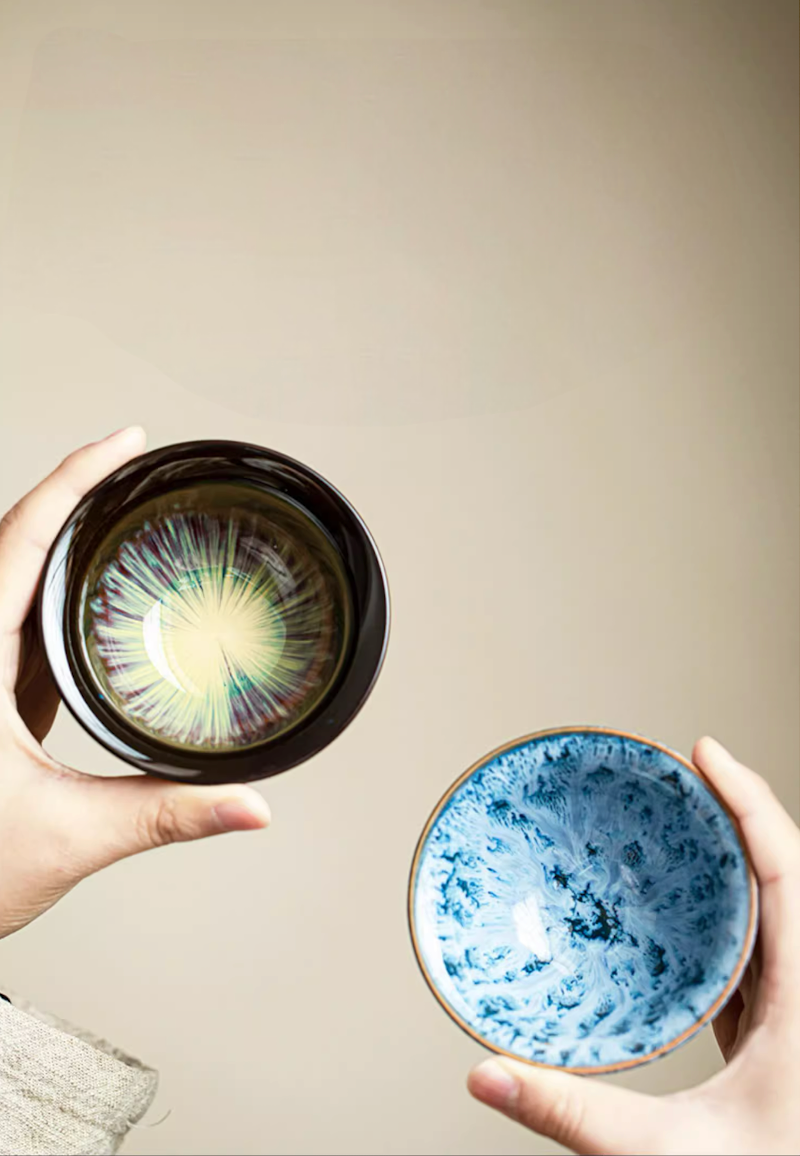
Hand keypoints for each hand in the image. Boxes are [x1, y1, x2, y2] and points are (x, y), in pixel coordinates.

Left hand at [0, 428, 269, 939]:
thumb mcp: (71, 835)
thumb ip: (169, 813)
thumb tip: (248, 804)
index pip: (20, 543)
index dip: (74, 481)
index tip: (125, 444)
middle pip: (13, 544)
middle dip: (72, 493)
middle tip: (131, 462)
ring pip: (12, 579)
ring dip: (61, 539)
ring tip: (119, 507)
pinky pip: (19, 623)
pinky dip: (57, 593)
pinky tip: (91, 593)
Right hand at [467, 738, 799, 1154]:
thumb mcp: (668, 1154)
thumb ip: (572, 1111)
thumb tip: (489, 1078)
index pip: (786, 867)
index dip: (748, 798)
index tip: (705, 751)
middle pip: (783, 872)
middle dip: (735, 810)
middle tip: (682, 770)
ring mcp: (799, 1008)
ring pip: (778, 908)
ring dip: (737, 857)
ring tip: (685, 820)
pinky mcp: (784, 1031)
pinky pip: (764, 947)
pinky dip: (731, 909)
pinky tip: (694, 910)